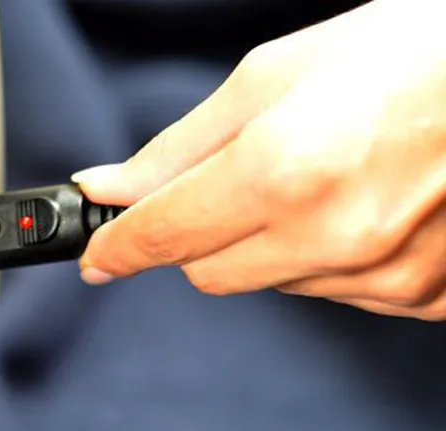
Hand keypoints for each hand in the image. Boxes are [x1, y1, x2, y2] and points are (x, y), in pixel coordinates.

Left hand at [75, 0, 445, 320]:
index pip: (165, 234)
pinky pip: (335, 292)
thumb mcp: (273, 79)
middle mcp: (333, 236)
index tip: (96, 256)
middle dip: (198, 233)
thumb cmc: (404, 55)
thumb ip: (179, 149)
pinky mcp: (423, 297)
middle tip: (233, 182)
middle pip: (207, 272)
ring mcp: (384, 275)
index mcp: (285, 170)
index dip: (118, 247)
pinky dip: (324, 256)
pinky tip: (360, 206)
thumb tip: (109, 189)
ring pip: (271, 283)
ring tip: (322, 177)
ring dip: (269, 241)